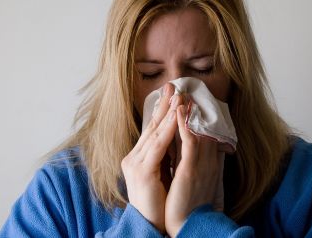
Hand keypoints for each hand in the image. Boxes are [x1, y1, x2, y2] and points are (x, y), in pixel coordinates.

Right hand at [121, 83, 179, 232]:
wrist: (150, 224)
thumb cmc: (159, 201)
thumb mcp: (162, 173)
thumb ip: (166, 155)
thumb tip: (178, 138)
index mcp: (138, 157)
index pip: (151, 130)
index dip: (161, 111)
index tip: (171, 95)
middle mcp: (133, 157)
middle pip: (151, 126)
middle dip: (163, 105)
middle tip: (173, 86)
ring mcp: (135, 163)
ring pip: (154, 133)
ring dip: (168, 113)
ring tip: (178, 96)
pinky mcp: (141, 171)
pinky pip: (157, 146)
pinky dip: (168, 130)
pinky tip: (176, 117)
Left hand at [165, 104, 223, 236]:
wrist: (187, 225)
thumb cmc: (188, 202)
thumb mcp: (193, 177)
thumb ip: (193, 160)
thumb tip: (189, 146)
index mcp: (206, 160)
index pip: (201, 131)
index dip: (194, 114)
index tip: (187, 98)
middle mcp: (207, 159)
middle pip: (199, 126)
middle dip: (190, 106)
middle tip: (182, 87)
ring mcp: (201, 163)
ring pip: (195, 130)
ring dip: (187, 109)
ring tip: (180, 91)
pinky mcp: (191, 170)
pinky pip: (189, 142)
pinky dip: (185, 125)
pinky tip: (180, 110)